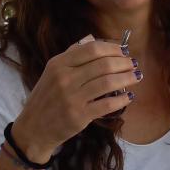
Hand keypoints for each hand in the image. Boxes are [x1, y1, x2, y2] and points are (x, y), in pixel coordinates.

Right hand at [10, 39, 140, 161]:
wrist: (34, 128)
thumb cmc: (47, 98)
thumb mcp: (52, 72)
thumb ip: (72, 56)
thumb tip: (95, 41)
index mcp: (58, 64)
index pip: (92, 49)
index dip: (112, 48)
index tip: (124, 51)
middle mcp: (65, 78)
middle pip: (103, 64)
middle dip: (124, 63)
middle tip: (134, 64)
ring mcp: (72, 97)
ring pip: (108, 82)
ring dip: (127, 78)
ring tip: (136, 77)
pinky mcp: (79, 116)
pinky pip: (107, 104)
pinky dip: (122, 99)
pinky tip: (129, 96)